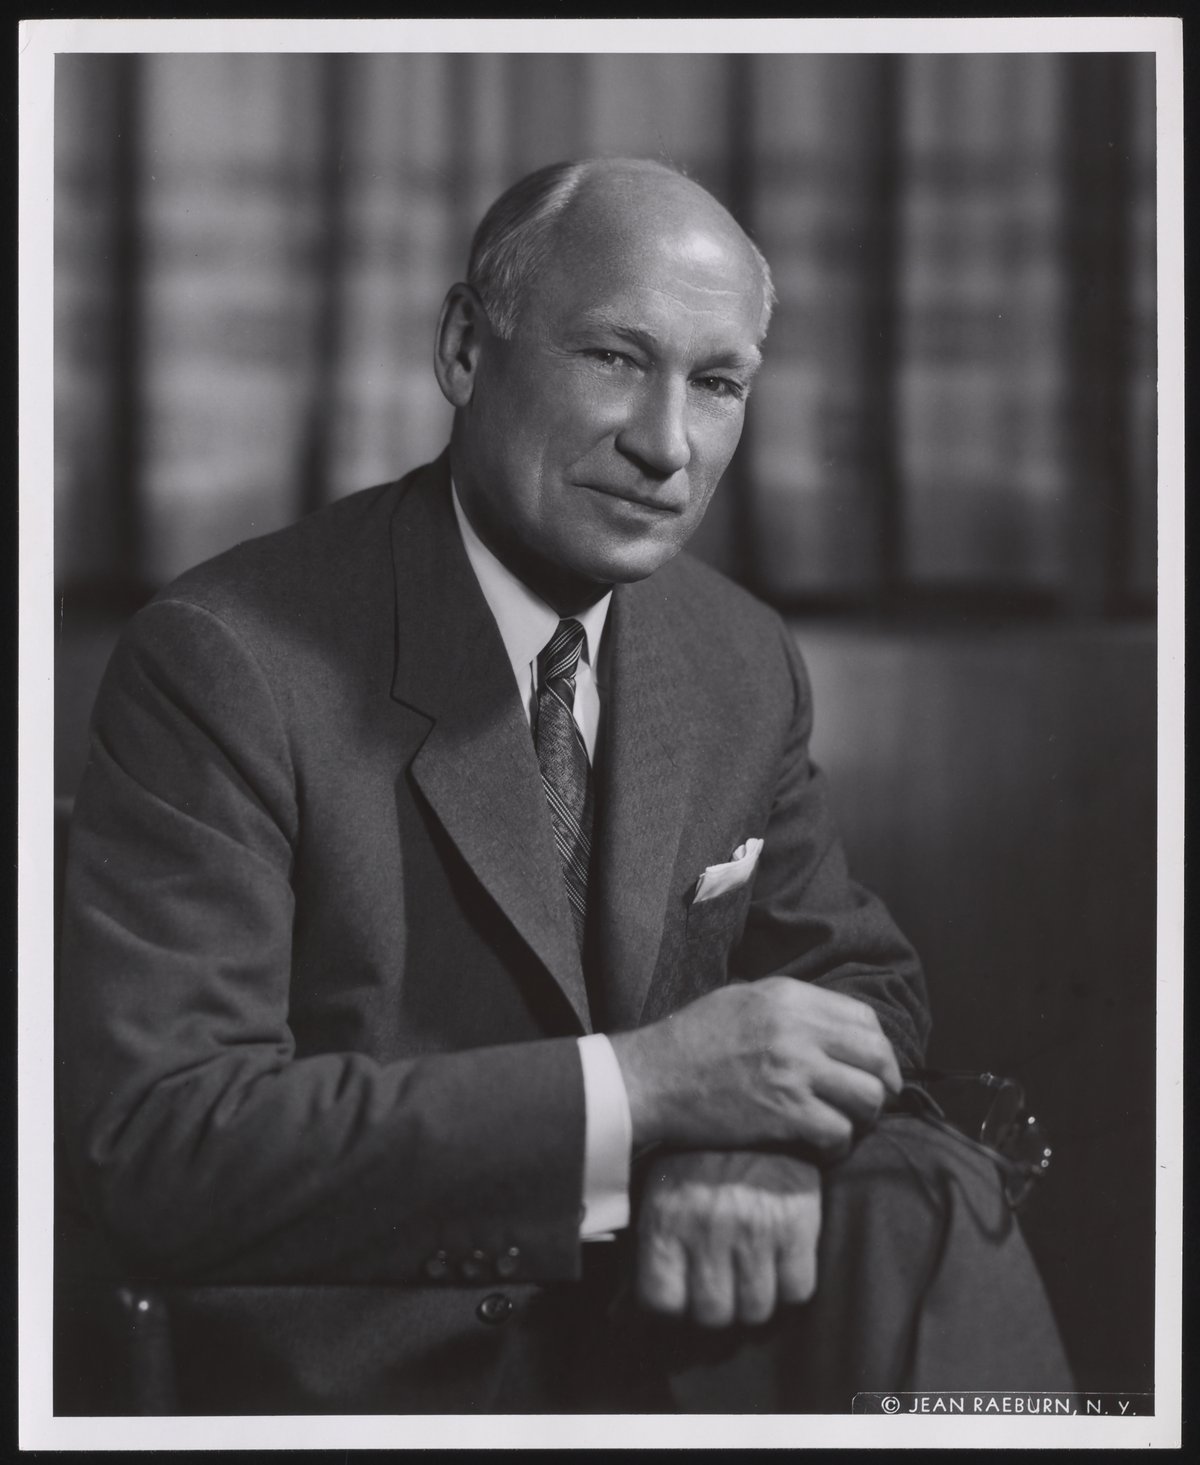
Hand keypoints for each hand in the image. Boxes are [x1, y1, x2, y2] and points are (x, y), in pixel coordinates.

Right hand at [609, 975, 899, 1155]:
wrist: (653, 1077)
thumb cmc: (692, 1040)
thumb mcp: (742, 1000)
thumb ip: (790, 1008)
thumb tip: (832, 1026)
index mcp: (789, 998)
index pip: (865, 1019)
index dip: (878, 1048)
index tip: (873, 1067)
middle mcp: (798, 1029)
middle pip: (876, 1058)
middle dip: (883, 1084)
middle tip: (872, 1102)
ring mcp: (794, 1071)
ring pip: (867, 1097)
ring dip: (863, 1117)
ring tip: (844, 1124)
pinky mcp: (785, 1112)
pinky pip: (839, 1132)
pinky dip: (838, 1144)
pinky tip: (822, 1145)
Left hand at [635, 1150, 820, 1327]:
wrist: (756, 1100)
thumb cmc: (698, 1156)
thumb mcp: (658, 1192)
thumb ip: (642, 1254)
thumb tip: (617, 1316)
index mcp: (665, 1216)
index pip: (662, 1302)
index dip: (673, 1305)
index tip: (682, 1290)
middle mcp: (707, 1225)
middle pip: (713, 1315)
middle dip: (717, 1305)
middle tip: (722, 1283)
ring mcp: (755, 1225)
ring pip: (756, 1310)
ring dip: (753, 1300)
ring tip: (751, 1274)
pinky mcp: (797, 1221)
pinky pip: (797, 1290)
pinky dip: (790, 1286)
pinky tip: (780, 1262)